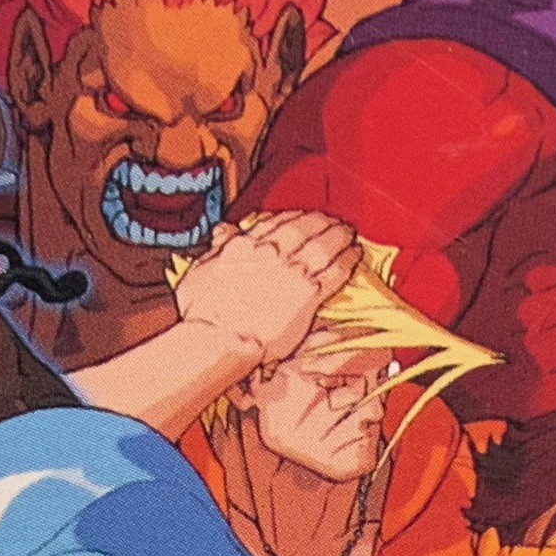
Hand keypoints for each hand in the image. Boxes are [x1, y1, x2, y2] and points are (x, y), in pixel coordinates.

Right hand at [172, 207, 361, 375]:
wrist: (219, 338)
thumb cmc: (203, 314)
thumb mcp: (199, 271)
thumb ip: (217, 249)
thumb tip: (223, 232)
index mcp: (246, 246)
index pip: (277, 223)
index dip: (295, 217)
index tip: (303, 216)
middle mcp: (272, 253)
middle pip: (305, 229)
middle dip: (322, 222)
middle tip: (334, 221)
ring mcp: (292, 272)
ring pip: (324, 246)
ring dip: (340, 237)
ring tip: (350, 234)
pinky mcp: (308, 294)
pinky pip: (334, 272)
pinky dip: (347, 261)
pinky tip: (355, 255)